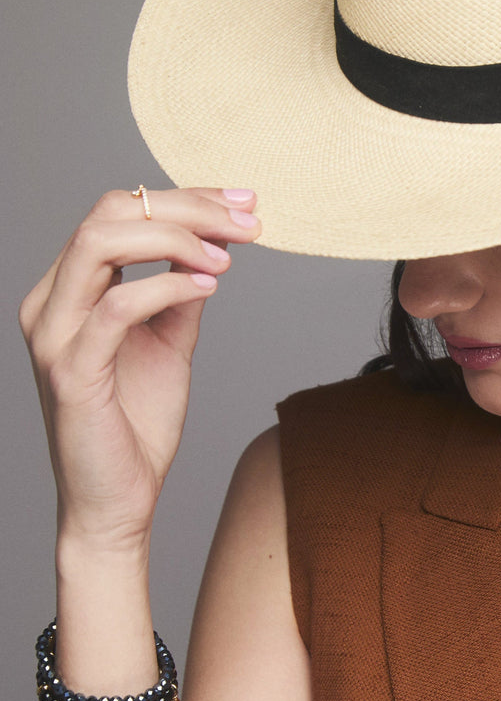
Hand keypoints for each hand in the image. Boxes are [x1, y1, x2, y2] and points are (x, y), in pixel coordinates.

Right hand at [19, 187, 260, 554]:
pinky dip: (167, 287)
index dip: (185, 199)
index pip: (119, 214)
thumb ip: (179, 298)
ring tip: (229, 256)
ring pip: (101, 243)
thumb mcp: (169, 347)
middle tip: (248, 218)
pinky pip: (116, 306)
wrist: (115, 502)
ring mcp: (56, 333)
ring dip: (177, 238)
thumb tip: (211, 252)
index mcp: (72, 291)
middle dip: (187, 206)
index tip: (244, 203)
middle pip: (110, 213)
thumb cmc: (136, 428)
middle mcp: (53, 301)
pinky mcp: (71, 369)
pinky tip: (211, 287)